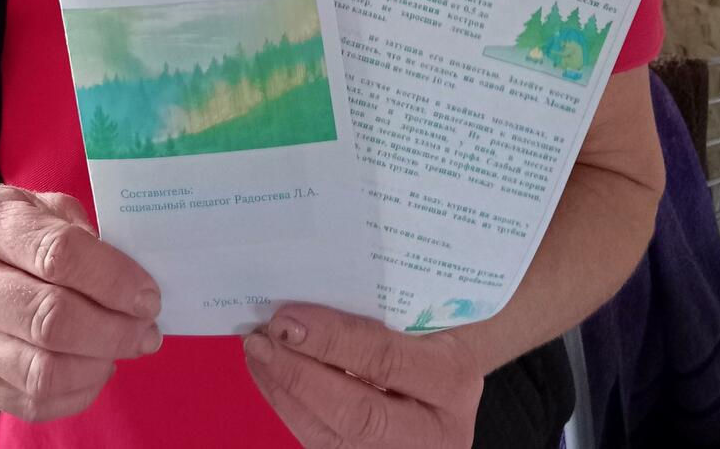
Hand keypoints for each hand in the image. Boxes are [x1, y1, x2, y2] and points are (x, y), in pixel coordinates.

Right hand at [0, 186, 161, 421]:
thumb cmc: (4, 227)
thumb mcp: (38, 203)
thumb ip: (80, 233)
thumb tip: (129, 283)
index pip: (58, 255)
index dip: (113, 280)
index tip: (149, 296)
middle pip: (50, 320)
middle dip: (113, 331)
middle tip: (147, 330)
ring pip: (41, 371)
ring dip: (98, 364)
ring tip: (124, 348)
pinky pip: (31, 401)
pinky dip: (77, 391)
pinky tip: (95, 366)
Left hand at [244, 304, 482, 447]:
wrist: (462, 353)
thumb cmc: (443, 313)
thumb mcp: (427, 299)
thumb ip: (378, 299)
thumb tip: (307, 285)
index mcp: (453, 379)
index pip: (385, 361)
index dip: (331, 341)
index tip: (287, 318)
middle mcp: (435, 431)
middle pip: (357, 414)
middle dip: (299, 377)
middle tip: (261, 340)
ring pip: (333, 436)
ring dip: (285, 393)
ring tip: (257, 353)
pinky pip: (325, 440)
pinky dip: (291, 407)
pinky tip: (270, 376)